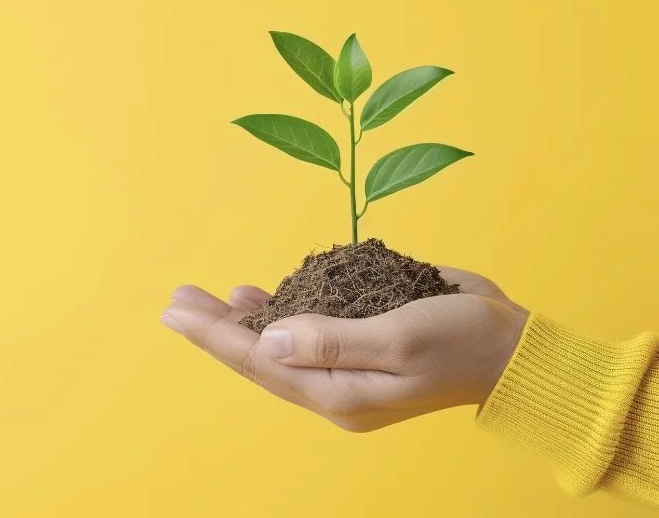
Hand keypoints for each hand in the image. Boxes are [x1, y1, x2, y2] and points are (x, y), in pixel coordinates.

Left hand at [161, 268, 528, 431]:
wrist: (513, 348)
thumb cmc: (464, 342)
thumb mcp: (401, 339)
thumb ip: (333, 340)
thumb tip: (269, 337)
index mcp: (340, 393)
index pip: (261, 362)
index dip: (214, 335)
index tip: (175, 311)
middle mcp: (335, 384)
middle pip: (260, 356)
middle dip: (217, 328)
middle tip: (177, 298)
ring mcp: (347, 366)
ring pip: (279, 345)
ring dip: (243, 318)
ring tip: (208, 295)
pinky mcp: (360, 341)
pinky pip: (306, 331)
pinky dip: (279, 310)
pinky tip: (259, 295)